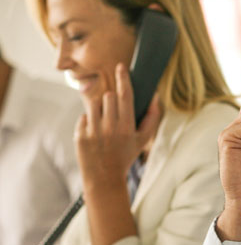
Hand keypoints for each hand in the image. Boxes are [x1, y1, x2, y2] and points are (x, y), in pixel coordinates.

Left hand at [75, 63, 160, 190]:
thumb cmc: (126, 156)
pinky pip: (84, 117)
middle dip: (111, 99)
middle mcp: (110, 128)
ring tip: (104, 122)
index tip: (120, 67)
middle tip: (113, 112)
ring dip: (100, 109)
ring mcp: (93, 131)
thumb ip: (152, 118)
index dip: (123, 79)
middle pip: (109, 97)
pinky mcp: (80, 135)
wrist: (104, 177)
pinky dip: (89, 122)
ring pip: (94, 104)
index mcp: (127, 127)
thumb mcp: (143, 140)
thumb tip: (155, 97)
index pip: (125, 96)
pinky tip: (95, 135)